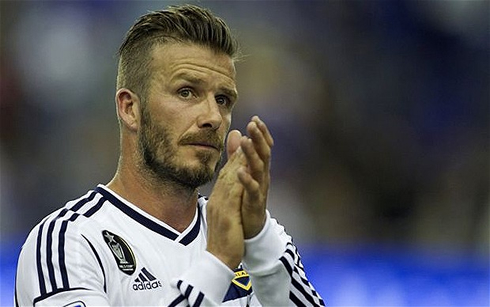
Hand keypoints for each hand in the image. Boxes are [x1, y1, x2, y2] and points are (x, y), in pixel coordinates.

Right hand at [206, 130, 246, 268]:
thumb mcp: (225, 215)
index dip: (237, 154)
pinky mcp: (226, 215)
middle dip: (239, 149)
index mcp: (219, 198)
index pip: (228, 172)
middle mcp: (218, 198)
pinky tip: (244, 170)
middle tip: (248, 130)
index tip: (245, 138)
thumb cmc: (223, 238)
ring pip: (230, 178)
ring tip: (247, 142)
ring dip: (239, 159)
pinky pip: (232, 195)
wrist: (217, 259)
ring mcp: (220, 206)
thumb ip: (228, 199)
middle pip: (228, 169)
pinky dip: (239, 181)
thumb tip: (230, 188)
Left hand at [238, 116, 273, 238]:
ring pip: (259, 168)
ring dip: (252, 153)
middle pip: (263, 153)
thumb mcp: (242, 172)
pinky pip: (252, 189)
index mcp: (259, 168)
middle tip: (253, 124)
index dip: (261, 134)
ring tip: (245, 141)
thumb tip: (236, 132)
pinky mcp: (255, 202)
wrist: (248, 226)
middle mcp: (263, 176)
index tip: (255, 119)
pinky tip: (240, 171)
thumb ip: (238, 153)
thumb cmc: (245, 197)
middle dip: (259, 138)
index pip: (262, 147)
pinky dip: (247, 180)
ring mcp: (260, 189)